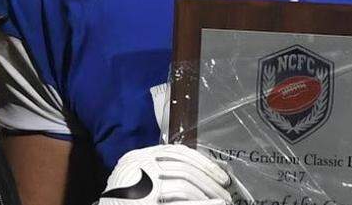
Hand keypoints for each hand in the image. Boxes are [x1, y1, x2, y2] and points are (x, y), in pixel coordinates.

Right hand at [98, 144, 233, 204]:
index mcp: (138, 157)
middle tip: (226, 193)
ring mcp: (140, 184)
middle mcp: (138, 166)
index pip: (178, 152)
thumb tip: (201, 173)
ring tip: (222, 202)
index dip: (203, 163)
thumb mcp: (141, 181)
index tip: (221, 175)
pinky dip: (202, 204)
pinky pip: (180, 202)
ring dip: (208, 193)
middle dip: (210, 181)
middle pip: (184, 168)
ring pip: (185, 184)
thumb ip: (163, 173)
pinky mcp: (145, 202)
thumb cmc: (125, 200)